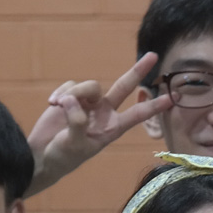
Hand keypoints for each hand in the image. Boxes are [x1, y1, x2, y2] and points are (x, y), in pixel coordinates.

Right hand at [25, 52, 173, 194]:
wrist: (41, 155)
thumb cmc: (62, 156)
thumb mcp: (74, 144)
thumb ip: (77, 122)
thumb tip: (73, 100)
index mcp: (112, 128)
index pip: (137, 115)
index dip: (153, 106)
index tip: (171, 98)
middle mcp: (104, 113)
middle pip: (124, 87)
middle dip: (138, 71)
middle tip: (153, 55)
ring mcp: (88, 103)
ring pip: (89, 85)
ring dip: (73, 92)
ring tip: (58, 106)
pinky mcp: (71, 97)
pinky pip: (70, 85)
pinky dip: (61, 93)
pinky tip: (52, 104)